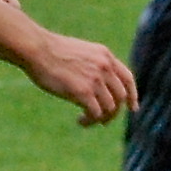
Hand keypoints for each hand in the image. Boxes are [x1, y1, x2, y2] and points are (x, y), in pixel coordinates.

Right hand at [21, 29, 136, 123]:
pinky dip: (90, 121)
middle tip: (103, 121)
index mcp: (105, 55)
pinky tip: (80, 121)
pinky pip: (96, 114)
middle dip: (114, 112)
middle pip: (121, 97)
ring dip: (99, 118)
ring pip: (110, 108)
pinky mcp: (83, 92)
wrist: (37, 49)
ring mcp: (95, 79)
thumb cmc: (51, 52)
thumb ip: (93, 64)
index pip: (128, 78)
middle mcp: (104, 67)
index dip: (132, 95)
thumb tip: (97, 83)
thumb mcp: (80, 52)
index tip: (132, 108)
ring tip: (85, 120)